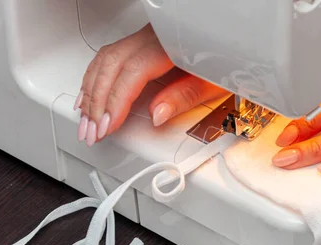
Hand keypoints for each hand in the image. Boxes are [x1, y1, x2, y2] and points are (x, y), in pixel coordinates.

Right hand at [76, 24, 227, 145]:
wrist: (233, 41)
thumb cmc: (226, 61)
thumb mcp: (213, 84)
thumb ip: (184, 97)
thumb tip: (157, 114)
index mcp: (167, 46)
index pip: (131, 73)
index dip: (115, 102)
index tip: (106, 125)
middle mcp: (150, 38)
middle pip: (111, 67)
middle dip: (96, 103)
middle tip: (91, 131)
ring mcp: (143, 38)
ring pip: (105, 61)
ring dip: (92, 93)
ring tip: (86, 121)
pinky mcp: (141, 43)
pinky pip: (109, 58)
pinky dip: (95, 78)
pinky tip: (89, 95)